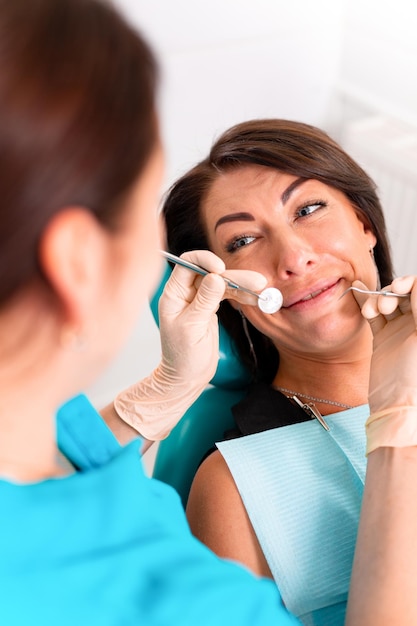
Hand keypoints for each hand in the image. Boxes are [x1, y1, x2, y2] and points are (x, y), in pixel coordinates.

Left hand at [114, 250, 266, 439]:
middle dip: (233, 276)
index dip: (205, 261)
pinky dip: (241, 296)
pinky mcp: (211, 309)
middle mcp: (186, 293)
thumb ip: (204, 301)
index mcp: (173, 294)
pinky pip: (228, 296)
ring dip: (242, 286)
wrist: (186, 378)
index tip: (221, 269)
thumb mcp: (193, 328)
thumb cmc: (182, 357)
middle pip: (211, 274)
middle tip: (256, 281)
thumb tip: (216, 277)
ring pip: (222, 284)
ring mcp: (199, 300)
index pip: (188, 265)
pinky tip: (255, 299)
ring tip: (261, 288)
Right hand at [353, 276, 416, 452]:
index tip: (398, 287)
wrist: (397, 403)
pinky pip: (375, 316)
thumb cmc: (415, 374)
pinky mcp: (384, 340)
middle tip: (386, 303)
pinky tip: (362, 303)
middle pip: (404, 294)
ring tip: (374, 311)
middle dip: (392, 292)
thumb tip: (415, 281)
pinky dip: (367, 306)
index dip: (409, 283)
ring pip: (389, 302)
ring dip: (378, 300)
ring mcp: (401, 331)